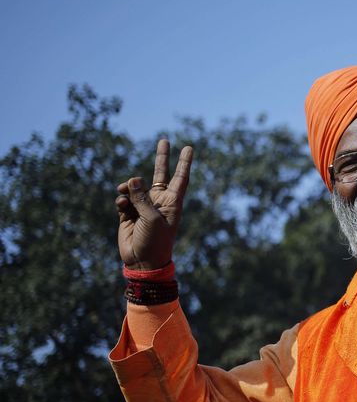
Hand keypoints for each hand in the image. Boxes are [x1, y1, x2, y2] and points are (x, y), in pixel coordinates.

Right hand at [116, 139, 192, 269]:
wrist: (142, 261)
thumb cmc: (155, 242)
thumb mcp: (151, 219)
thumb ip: (142, 198)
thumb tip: (132, 179)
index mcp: (172, 202)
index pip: (180, 177)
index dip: (184, 163)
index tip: (189, 147)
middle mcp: (159, 201)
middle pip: (160, 174)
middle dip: (162, 158)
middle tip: (165, 140)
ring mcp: (143, 206)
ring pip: (135, 186)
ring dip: (128, 186)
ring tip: (124, 193)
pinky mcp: (128, 213)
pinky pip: (123, 198)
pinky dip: (121, 199)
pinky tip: (121, 205)